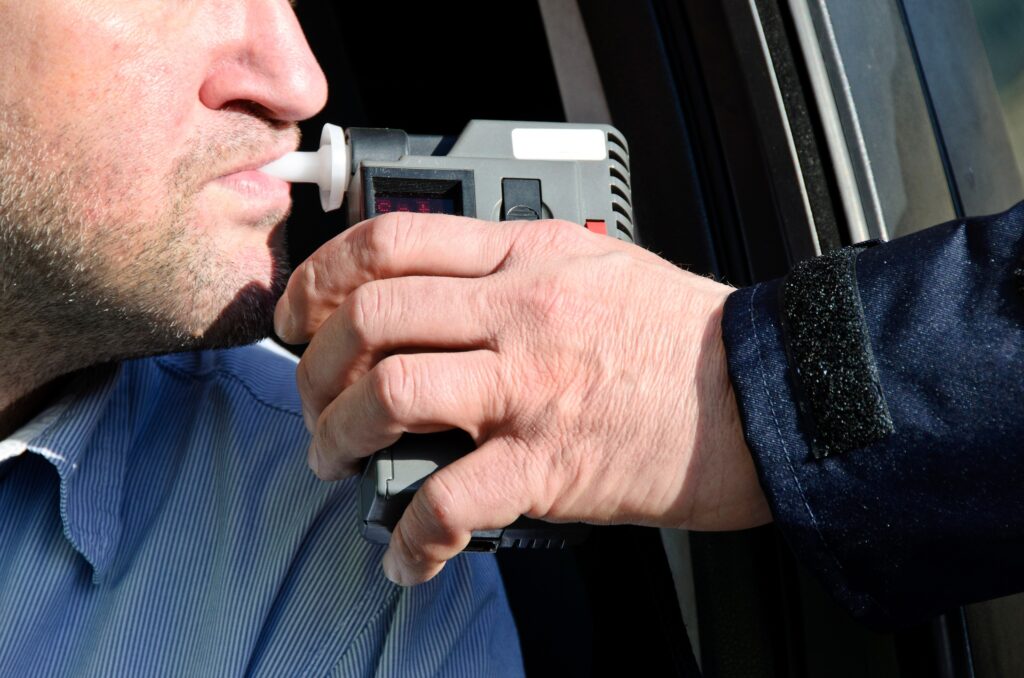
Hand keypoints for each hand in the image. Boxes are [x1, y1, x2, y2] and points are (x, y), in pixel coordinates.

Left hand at [275, 212, 771, 584]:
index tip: (301, 312)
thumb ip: (512, 266)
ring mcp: (532, 384)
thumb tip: (438, 293)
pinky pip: (451, 498)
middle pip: (372, 317)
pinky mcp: (551, 459)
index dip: (322, 275)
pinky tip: (406, 555)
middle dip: (314, 366)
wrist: (759, 392)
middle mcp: (520, 309)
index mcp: (526, 253)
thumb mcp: (593, 262)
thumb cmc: (680, 334)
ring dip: (340, 434)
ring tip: (336, 460)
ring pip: (393, 392)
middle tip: (311, 398)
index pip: (391, 241)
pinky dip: (413, 535)